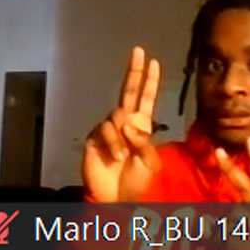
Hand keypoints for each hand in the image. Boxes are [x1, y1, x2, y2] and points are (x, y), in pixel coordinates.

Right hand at [82, 46, 163, 202]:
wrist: (116, 198)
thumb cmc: (137, 181)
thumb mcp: (151, 162)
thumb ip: (144, 141)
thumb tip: (127, 124)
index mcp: (142, 126)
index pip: (147, 98)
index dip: (150, 81)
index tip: (154, 62)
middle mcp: (125, 123)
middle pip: (129, 91)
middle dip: (134, 71)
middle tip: (138, 51)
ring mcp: (109, 129)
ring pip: (117, 117)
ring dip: (122, 137)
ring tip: (123, 157)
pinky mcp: (95, 137)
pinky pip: (105, 131)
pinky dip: (113, 144)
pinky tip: (115, 157)